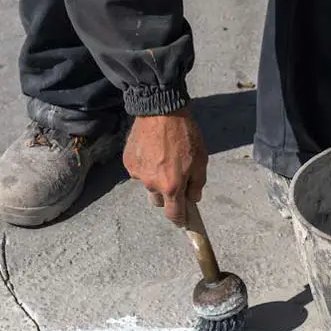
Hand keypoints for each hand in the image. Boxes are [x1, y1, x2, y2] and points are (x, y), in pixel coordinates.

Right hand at [123, 107, 207, 226]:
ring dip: (156, 179)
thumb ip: (197, 184)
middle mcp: (152, 184)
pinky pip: (139, 171)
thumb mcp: (201, 160)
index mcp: (172, 186)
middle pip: (159, 201)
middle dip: (168, 196)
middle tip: (175, 179)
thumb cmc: (185, 134)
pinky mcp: (129, 163)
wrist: (160, 111)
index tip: (182, 219)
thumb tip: (193, 198)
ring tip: (163, 158)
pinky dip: (146, 166)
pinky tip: (153, 151)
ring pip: (149, 185)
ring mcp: (138, 174)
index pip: (174, 214)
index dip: (179, 219)